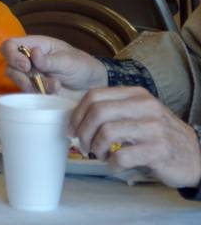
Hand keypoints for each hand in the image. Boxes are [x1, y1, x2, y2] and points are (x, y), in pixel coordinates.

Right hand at [2, 36, 107, 93]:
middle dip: (20, 75)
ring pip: (17, 81)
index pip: (10, 45)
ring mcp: (31, 76)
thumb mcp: (68, 60)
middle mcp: (28, 60)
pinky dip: (39, 93)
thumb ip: (49, 60)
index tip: (26, 65)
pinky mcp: (35, 90)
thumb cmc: (81, 65)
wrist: (92, 85)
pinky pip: (28, 93)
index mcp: (34, 45)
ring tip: (55, 85)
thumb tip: (33, 53)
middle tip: (37, 77)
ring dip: (33, 85)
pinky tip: (55, 91)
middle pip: (9, 65)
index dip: (11, 54)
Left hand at [70, 86, 200, 188]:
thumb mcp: (138, 113)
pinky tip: (113, 165)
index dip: (77, 113)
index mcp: (135, 94)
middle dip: (83, 131)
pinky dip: (111, 163)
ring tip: (99, 155)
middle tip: (83, 145)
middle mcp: (145, 107)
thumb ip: (113, 110)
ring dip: (96, 148)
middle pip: (98, 112)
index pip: (94, 95)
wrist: (194, 155)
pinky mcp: (158, 151)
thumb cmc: (158, 134)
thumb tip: (76, 119)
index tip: (71, 129)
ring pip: (107, 132)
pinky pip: (122, 156)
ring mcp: (153, 128)